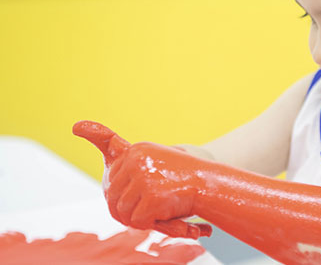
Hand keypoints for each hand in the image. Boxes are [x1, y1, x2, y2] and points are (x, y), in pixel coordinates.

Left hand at [73, 121, 211, 238]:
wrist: (211, 184)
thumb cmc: (184, 178)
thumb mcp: (157, 164)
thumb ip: (131, 166)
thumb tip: (96, 145)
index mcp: (138, 150)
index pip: (111, 157)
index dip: (101, 148)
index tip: (78, 127)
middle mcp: (137, 160)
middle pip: (111, 194)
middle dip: (125, 207)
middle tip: (145, 211)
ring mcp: (143, 178)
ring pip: (122, 210)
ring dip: (139, 217)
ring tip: (160, 209)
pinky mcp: (152, 196)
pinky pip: (138, 220)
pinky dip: (151, 224)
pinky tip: (165, 214)